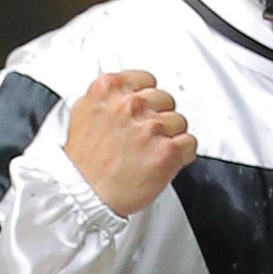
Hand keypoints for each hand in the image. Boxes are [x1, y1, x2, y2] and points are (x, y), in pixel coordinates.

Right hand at [64, 69, 194, 215]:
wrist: (84, 193)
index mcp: (109, 88)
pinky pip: (190, 143)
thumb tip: (124, 92)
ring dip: (170, 136)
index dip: (148, 99)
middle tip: (146, 137)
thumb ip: (108, 97)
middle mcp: (131, 104)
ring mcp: (151, 126)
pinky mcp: (167, 150)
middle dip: (159, 117)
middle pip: (166, 100)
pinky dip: (182, 154)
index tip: (145, 111)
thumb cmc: (83, 162)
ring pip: (179, 121)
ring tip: (151, 151)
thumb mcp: (83, 112)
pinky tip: (165, 161)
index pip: (147, 80)